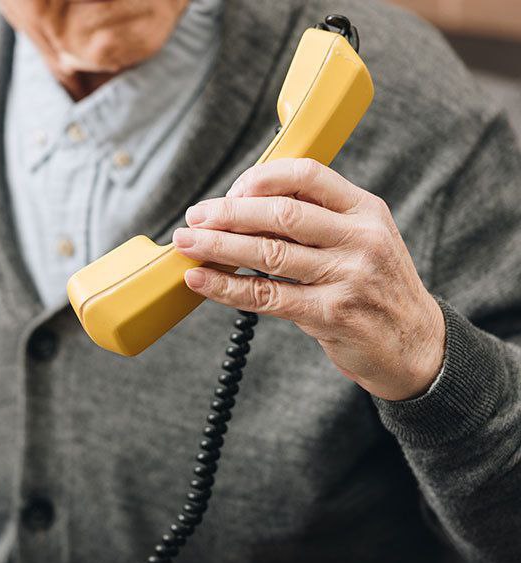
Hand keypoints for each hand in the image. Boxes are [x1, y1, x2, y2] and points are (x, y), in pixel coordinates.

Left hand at [172, 158, 444, 400]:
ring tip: (186, 242)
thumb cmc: (375, 287)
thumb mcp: (364, 239)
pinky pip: (266, 297)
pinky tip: (199, 279)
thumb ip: (317, 219)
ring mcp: (348, 277)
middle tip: (194, 217)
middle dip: (228, 213)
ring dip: (218, 246)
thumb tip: (243, 205)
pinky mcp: (330, 315)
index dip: (261, 178)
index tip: (231, 190)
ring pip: (268, 253)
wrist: (416, 345)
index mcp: (366, 210)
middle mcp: (360, 238)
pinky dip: (226, 287)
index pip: (307, 175)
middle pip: (281, 213)